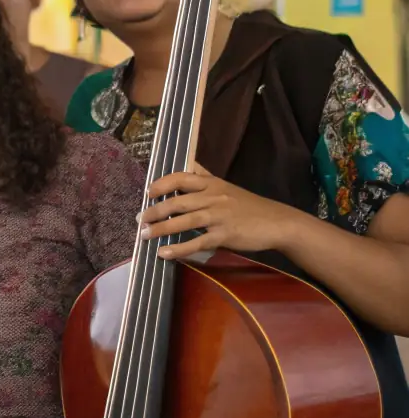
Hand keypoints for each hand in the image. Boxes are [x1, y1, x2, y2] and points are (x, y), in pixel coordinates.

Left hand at [142, 164, 300, 260]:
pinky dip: (179, 249)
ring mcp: (219, 216)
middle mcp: (213, 197)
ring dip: (161, 229)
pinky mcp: (225, 235)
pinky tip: (164, 253)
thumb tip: (189, 164)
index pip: (181, 177)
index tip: (148, 192)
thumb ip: (205, 177)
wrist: (279, 222)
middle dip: (155, 210)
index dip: (162, 184)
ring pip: (184, 221)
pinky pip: (197, 242)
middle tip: (139, 219)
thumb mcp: (226, 186)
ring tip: (145, 235)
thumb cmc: (249, 205)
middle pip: (178, 201)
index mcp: (212, 183)